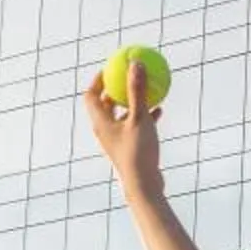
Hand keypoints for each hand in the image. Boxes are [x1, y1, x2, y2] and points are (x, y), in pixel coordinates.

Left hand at [83, 65, 163, 197]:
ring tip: (144, 90)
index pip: (91, 95)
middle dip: (115, 89)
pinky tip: (159, 110)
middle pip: (106, 105)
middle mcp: (106, 131)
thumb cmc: (138, 152)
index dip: (98, 80)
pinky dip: (144, 117)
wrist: (143, 185)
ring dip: (132, 103)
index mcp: (101, 123)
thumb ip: (137, 90)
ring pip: (122, 116)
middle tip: (126, 75)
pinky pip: (135, 127)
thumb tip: (135, 64)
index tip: (110, 67)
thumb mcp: (139, 118)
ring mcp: (118, 140)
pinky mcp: (130, 148)